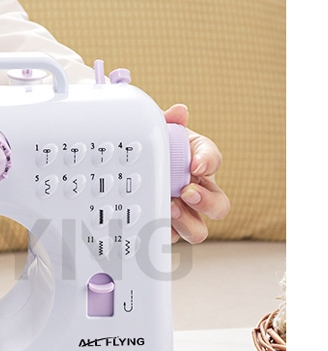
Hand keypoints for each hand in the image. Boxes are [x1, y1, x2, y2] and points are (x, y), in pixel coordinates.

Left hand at [164, 104, 230, 242]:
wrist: (130, 165)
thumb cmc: (153, 151)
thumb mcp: (159, 132)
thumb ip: (169, 121)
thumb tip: (179, 112)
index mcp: (198, 163)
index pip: (212, 160)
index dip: (207, 162)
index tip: (196, 165)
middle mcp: (197, 191)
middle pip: (219, 206)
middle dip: (206, 202)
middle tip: (186, 192)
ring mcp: (182, 214)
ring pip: (198, 231)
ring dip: (187, 223)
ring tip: (170, 209)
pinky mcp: (165, 229)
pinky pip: (170, 238)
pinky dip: (163, 233)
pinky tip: (152, 223)